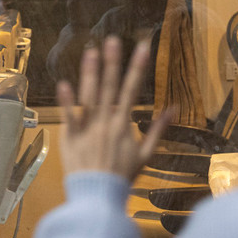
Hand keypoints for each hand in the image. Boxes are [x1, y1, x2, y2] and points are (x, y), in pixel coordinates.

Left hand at [57, 37, 170, 180]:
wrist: (99, 197)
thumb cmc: (123, 177)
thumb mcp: (146, 155)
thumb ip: (157, 130)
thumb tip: (173, 109)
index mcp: (124, 125)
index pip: (132, 90)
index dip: (137, 68)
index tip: (142, 47)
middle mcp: (106, 123)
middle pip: (110, 88)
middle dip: (113, 63)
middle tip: (113, 40)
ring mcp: (87, 129)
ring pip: (89, 97)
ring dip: (90, 74)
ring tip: (91, 52)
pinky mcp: (70, 138)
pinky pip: (68, 117)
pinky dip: (66, 101)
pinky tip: (63, 84)